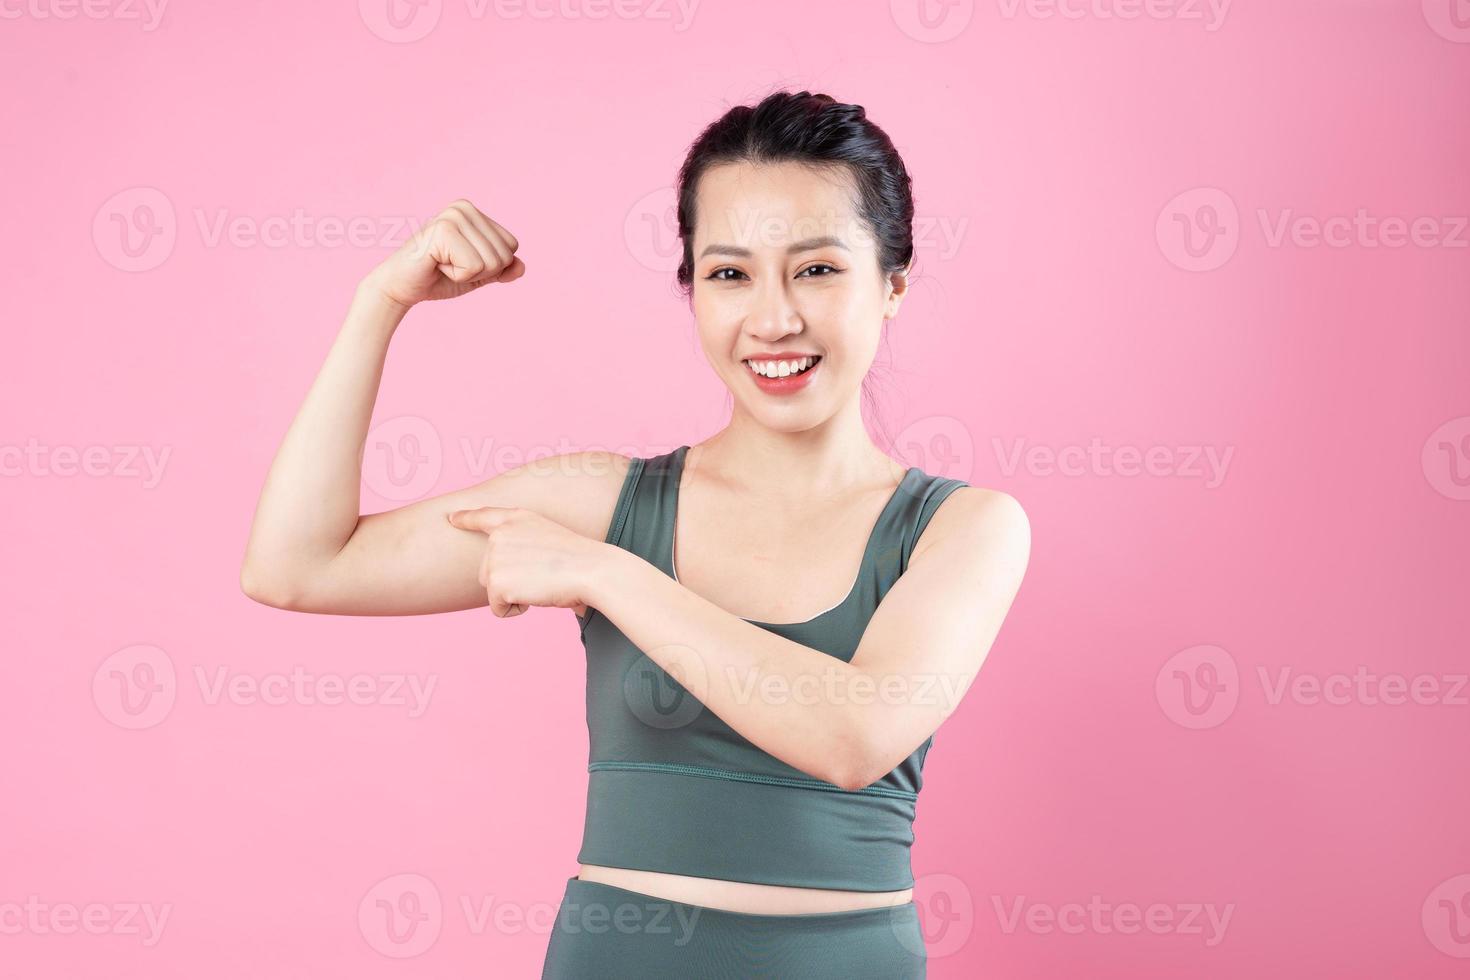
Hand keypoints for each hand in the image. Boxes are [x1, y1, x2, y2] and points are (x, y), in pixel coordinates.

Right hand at [362, 199, 524, 309]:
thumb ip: (501, 270)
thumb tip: (521, 266)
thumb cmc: (436, 278)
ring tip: (442, 264)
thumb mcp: (477, 275)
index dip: (491, 267)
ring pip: (492, 262)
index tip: (460, 262)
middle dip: (480, 272)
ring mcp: (453, 216)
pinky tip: (436, 265)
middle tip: (449, 265)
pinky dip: (457, 275)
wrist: (401, 287)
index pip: (511, 246)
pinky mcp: (444, 229)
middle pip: (504, 255)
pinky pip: (474, 266)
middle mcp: (464, 207)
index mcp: (474, 212)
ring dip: (467, 274)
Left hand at [445, 506, 602, 618]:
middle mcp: (500, 535)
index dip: (465, 518)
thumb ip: (522, 543)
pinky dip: (515, 609)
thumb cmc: (578, 559)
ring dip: (513, 595)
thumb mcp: (547, 536)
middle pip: (486, 569)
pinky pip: (497, 608)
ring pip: (491, 589)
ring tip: (540, 584)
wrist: (589, 569)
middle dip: (508, 580)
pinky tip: (535, 596)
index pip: (483, 516)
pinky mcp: (495, 583)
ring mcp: (494, 558)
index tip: (451, 519)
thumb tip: (509, 566)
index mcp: (515, 518)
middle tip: (540, 575)